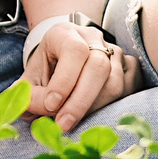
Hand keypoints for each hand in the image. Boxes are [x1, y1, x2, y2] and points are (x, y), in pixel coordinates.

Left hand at [25, 20, 141, 126]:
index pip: (73, 51)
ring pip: (115, 82)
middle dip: (80, 101)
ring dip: (94, 108)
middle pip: (98, 66)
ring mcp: (114, 50)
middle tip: (63, 125)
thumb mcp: (29, 80)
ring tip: (74, 121)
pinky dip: (113, 106)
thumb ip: (28, 95)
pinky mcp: (128, 65)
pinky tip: (93, 115)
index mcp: (65, 33)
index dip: (64, 80)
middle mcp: (93, 38)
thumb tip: (35, 110)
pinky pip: (129, 88)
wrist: (61, 60)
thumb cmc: (45, 72)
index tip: (51, 105)